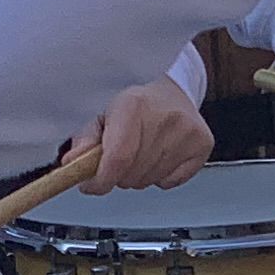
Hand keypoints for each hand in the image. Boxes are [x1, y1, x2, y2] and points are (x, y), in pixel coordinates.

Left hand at [67, 80, 217, 192]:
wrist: (170, 90)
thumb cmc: (133, 104)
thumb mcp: (102, 113)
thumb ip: (84, 140)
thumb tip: (72, 164)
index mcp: (133, 105)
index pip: (117, 158)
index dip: (100, 180)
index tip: (92, 185)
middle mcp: (165, 117)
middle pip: (131, 174)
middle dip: (117, 175)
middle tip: (118, 157)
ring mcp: (188, 132)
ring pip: (149, 181)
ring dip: (138, 175)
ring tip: (140, 150)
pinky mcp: (203, 144)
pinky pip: (171, 182)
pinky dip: (160, 177)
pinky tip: (159, 154)